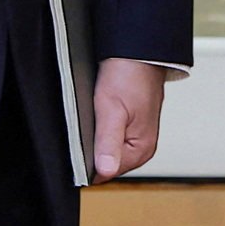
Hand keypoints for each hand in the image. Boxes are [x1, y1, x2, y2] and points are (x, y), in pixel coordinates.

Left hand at [90, 58, 169, 181]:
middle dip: (92, 147)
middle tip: (90, 121)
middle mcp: (142, 148)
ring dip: (96, 136)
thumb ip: (107, 143)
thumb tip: (104, 171)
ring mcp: (138, 136)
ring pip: (106, 149)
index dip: (88, 160)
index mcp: (141, 150)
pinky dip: (101, 127)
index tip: (82, 140)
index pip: (104, 173)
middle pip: (105, 162)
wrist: (139, 52)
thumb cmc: (129, 75)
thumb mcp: (111, 110)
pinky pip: (110, 136)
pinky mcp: (132, 125)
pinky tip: (100, 112)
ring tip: (97, 113)